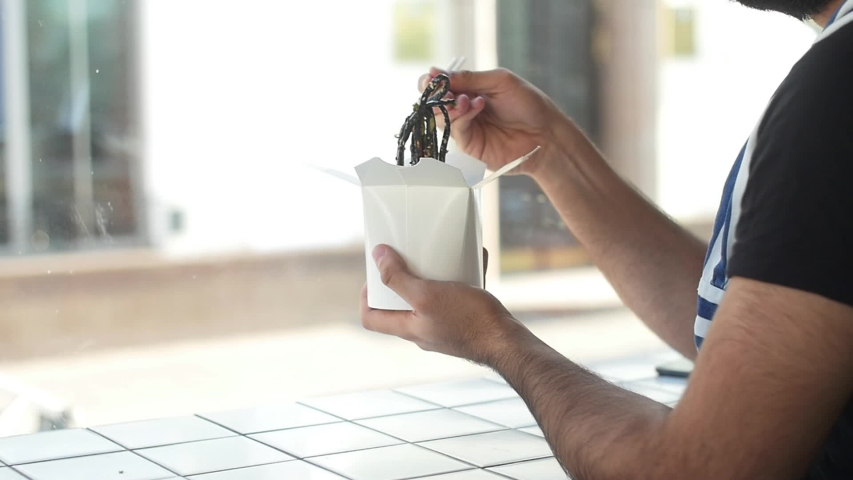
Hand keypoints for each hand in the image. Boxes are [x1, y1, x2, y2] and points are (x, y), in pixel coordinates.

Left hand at [360, 244, 528, 364]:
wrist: (507, 341)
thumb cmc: (468, 321)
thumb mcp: (428, 294)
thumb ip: (399, 278)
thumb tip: (377, 257)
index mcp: (408, 328)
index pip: (371, 319)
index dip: (366, 297)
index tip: (374, 275)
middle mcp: (423, 331)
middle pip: (399, 307)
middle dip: (401, 279)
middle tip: (407, 258)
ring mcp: (444, 328)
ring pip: (429, 300)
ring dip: (432, 277)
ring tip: (439, 256)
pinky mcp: (464, 322)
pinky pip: (455, 297)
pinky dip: (460, 278)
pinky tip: (472, 260)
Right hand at [419, 67, 581, 177]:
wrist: (546, 134)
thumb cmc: (528, 104)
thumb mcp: (499, 81)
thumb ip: (469, 78)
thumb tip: (436, 73)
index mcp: (470, 90)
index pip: (441, 85)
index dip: (432, 81)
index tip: (432, 77)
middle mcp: (464, 109)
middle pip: (434, 103)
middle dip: (435, 95)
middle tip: (443, 90)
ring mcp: (466, 128)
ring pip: (441, 118)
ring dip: (448, 106)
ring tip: (466, 100)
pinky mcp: (470, 146)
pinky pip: (455, 131)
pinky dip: (461, 117)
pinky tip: (475, 106)